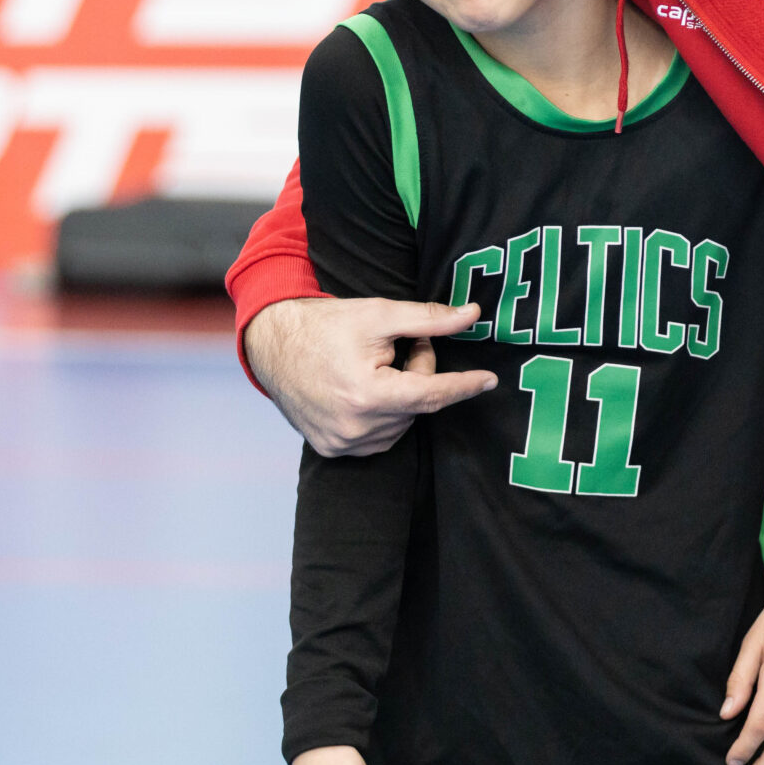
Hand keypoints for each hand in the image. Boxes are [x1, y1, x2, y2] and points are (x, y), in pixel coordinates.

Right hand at [242, 295, 496, 456]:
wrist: (273, 345)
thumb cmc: (326, 325)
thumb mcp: (379, 314)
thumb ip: (429, 319)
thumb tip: (473, 315)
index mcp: (368, 395)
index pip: (432, 394)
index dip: (464, 385)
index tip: (490, 380)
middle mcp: (356, 427)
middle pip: (417, 404)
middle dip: (420, 373)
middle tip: (402, 345)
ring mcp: (342, 444)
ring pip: (402, 422)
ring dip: (402, 395)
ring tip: (376, 365)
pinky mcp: (332, 450)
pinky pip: (379, 437)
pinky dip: (384, 415)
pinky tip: (364, 389)